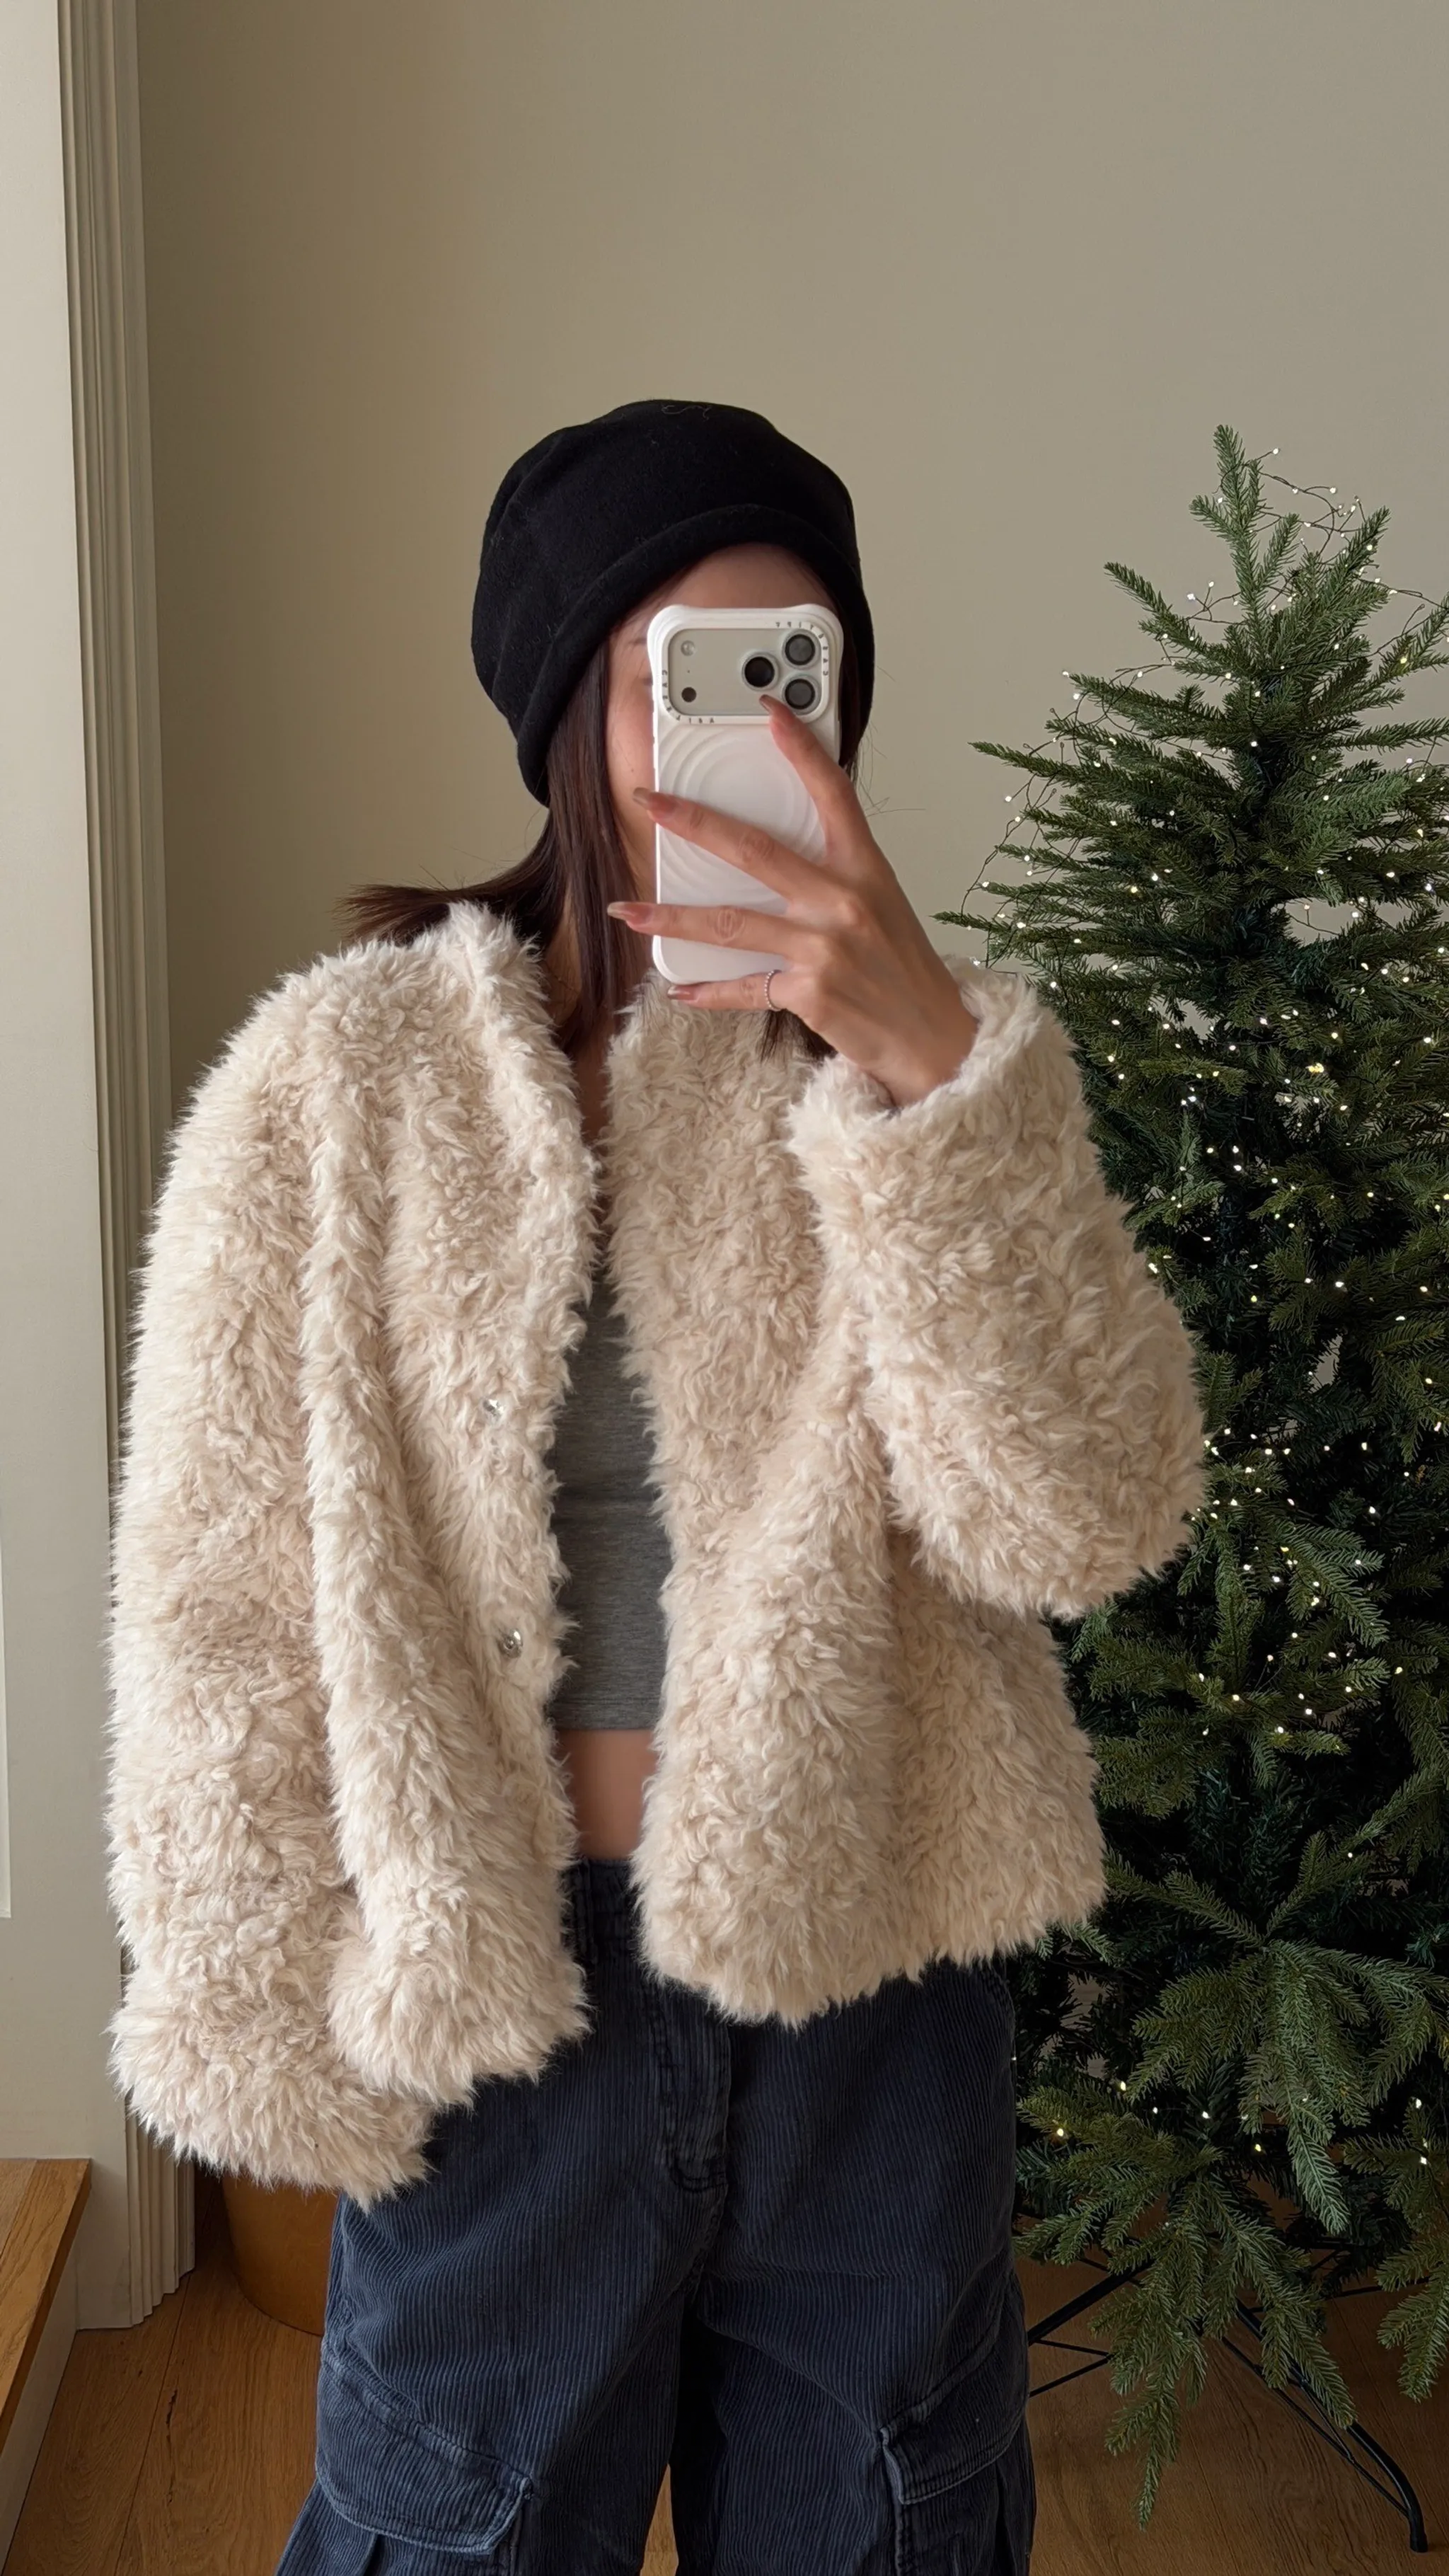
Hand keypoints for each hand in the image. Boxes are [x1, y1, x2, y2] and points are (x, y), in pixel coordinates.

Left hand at [605, 696, 978, 1107]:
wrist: (933, 1039)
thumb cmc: (903, 971)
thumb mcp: (881, 906)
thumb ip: (835, 878)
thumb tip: (776, 859)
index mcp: (866, 869)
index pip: (833, 793)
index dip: (801, 749)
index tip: (768, 711)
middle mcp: (845, 901)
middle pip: (756, 850)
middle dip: (695, 823)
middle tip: (650, 803)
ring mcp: (825, 947)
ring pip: (730, 923)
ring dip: (671, 918)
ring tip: (629, 911)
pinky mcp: (810, 992)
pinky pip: (744, 986)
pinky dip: (708, 992)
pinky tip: (680, 989)